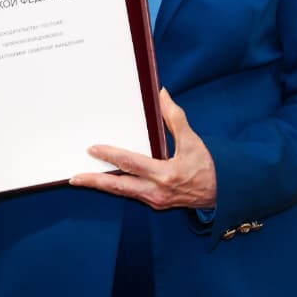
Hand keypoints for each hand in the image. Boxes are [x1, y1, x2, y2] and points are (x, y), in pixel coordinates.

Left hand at [69, 89, 216, 209]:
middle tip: (74, 178)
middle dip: (95, 182)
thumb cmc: (207, 166)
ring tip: (81, 180)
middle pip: (119, 187)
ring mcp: (154, 200)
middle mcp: (156, 191)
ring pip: (122, 193)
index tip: (93, 149)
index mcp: (165, 175)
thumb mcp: (193, 141)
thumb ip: (175, 118)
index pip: (132, 164)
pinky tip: (104, 180)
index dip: (112, 156)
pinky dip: (115, 187)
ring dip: (102, 186)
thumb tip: (162, 94)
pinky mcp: (154, 202)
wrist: (221, 193)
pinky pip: (130, 194)